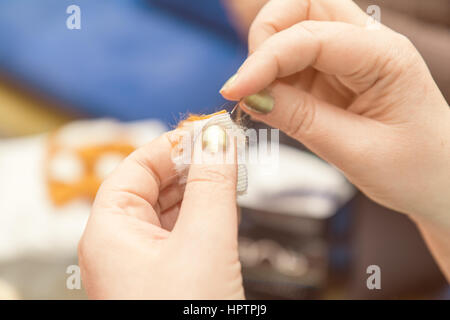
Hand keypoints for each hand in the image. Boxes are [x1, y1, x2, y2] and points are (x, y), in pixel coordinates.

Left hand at [78, 130, 243, 298]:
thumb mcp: (203, 243)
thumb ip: (212, 186)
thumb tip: (217, 141)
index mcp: (110, 232)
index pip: (138, 166)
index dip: (174, 144)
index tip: (209, 130)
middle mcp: (120, 247)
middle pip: (155, 186)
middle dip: (193, 166)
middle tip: (227, 150)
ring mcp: (142, 265)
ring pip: (170, 211)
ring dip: (202, 192)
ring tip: (231, 176)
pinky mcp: (165, 279)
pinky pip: (182, 236)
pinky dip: (204, 219)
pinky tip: (224, 210)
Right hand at [220, 0, 449, 223]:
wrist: (438, 181)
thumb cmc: (414, 169)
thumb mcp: (356, 151)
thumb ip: (301, 119)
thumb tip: (251, 97)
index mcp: (385, 57)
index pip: (311, 36)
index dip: (265, 60)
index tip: (233, 90)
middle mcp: (368, 45)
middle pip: (303, 6)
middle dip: (267, 35)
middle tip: (251, 83)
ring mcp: (350, 57)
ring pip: (296, 25)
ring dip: (269, 53)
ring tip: (261, 95)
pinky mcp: (335, 74)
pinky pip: (295, 59)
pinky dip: (274, 74)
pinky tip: (273, 101)